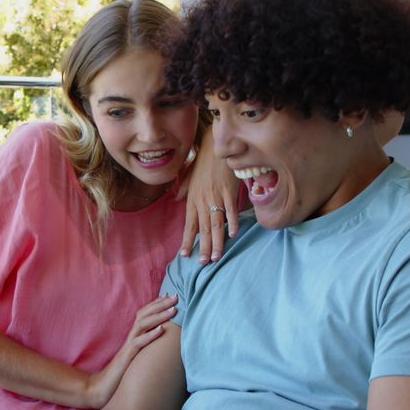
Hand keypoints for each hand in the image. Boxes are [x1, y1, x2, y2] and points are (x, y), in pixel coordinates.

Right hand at [83, 294, 176, 408]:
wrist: (100, 389)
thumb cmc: (120, 375)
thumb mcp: (136, 358)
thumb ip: (144, 349)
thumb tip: (159, 343)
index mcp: (133, 337)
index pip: (144, 315)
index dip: (156, 304)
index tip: (169, 296)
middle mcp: (130, 338)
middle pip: (144, 315)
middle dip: (161, 304)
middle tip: (176, 296)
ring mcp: (128, 347)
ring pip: (142, 325)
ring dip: (159, 316)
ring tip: (173, 309)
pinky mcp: (127, 358)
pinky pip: (138, 344)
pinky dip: (150, 335)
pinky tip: (161, 330)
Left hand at [177, 125, 239, 262]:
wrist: (216, 146)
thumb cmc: (203, 161)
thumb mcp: (189, 176)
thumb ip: (183, 189)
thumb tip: (176, 199)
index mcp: (192, 199)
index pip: (188, 224)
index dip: (187, 240)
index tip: (184, 254)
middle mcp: (202, 200)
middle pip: (203, 228)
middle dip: (203, 247)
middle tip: (203, 263)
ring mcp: (216, 196)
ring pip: (215, 223)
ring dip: (217, 241)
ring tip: (216, 256)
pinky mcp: (228, 191)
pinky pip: (230, 209)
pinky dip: (232, 221)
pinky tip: (233, 234)